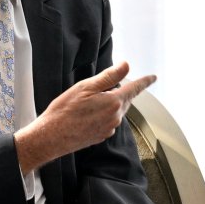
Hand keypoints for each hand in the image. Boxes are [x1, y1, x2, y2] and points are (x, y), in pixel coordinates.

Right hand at [16, 62, 155, 171]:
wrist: (51, 137)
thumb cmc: (64, 111)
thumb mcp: (85, 87)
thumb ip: (109, 77)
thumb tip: (126, 66)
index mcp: (113, 102)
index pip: (134, 89)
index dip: (144, 82)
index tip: (153, 78)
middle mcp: (115, 117)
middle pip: (124, 99)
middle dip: (119, 92)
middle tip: (101, 88)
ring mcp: (109, 128)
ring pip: (115, 111)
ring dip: (108, 103)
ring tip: (87, 103)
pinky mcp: (101, 136)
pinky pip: (107, 121)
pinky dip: (102, 115)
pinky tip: (86, 115)